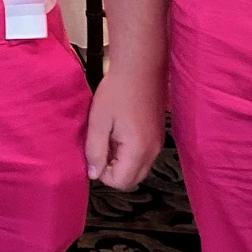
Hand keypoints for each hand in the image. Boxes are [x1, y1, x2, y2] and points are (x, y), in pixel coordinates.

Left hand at [84, 64, 165, 189]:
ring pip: (138, 168)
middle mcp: (152, 151)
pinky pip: (143, 155)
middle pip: (132, 180)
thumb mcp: (98, 121)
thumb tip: (93, 173)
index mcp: (138, 150)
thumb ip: (94, 150)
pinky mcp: (158, 135)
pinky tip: (120, 132)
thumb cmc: (117, 92)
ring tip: (110, 137)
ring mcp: (158, 143)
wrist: (140, 69)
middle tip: (101, 147)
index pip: (120, 182)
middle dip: (113, 171)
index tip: (95, 153)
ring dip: (122, 161)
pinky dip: (130, 152)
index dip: (102, 173)